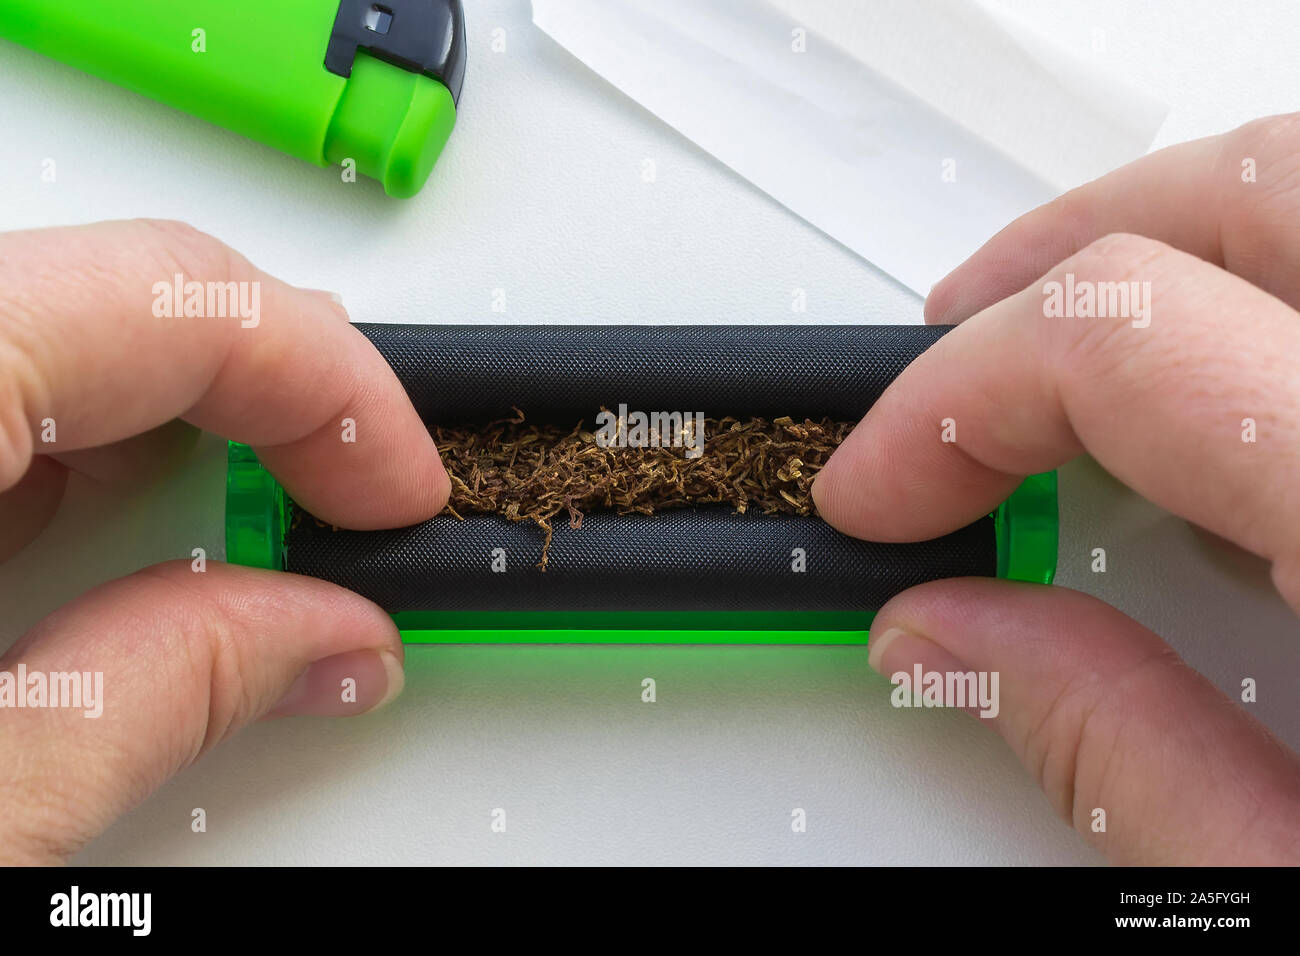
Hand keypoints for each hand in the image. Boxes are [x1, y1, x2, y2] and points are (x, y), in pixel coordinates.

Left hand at [0, 220, 449, 864]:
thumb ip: (153, 702)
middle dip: (274, 393)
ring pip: (49, 337)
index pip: (166, 299)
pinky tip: (136, 534)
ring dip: (183, 424)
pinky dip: (81, 452)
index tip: (405, 484)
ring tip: (271, 525)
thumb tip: (330, 646)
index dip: (330, 384)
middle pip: (117, 297)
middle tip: (363, 496)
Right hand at [813, 113, 1299, 864]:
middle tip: (953, 339)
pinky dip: (1262, 310)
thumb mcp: (1293, 886)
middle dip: (1068, 250)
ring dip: (1172, 249)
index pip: (1128, 340)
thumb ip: (1122, 758)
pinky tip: (1215, 422)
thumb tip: (951, 645)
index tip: (875, 483)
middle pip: (1261, 192)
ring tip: (1064, 349)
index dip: (955, 399)